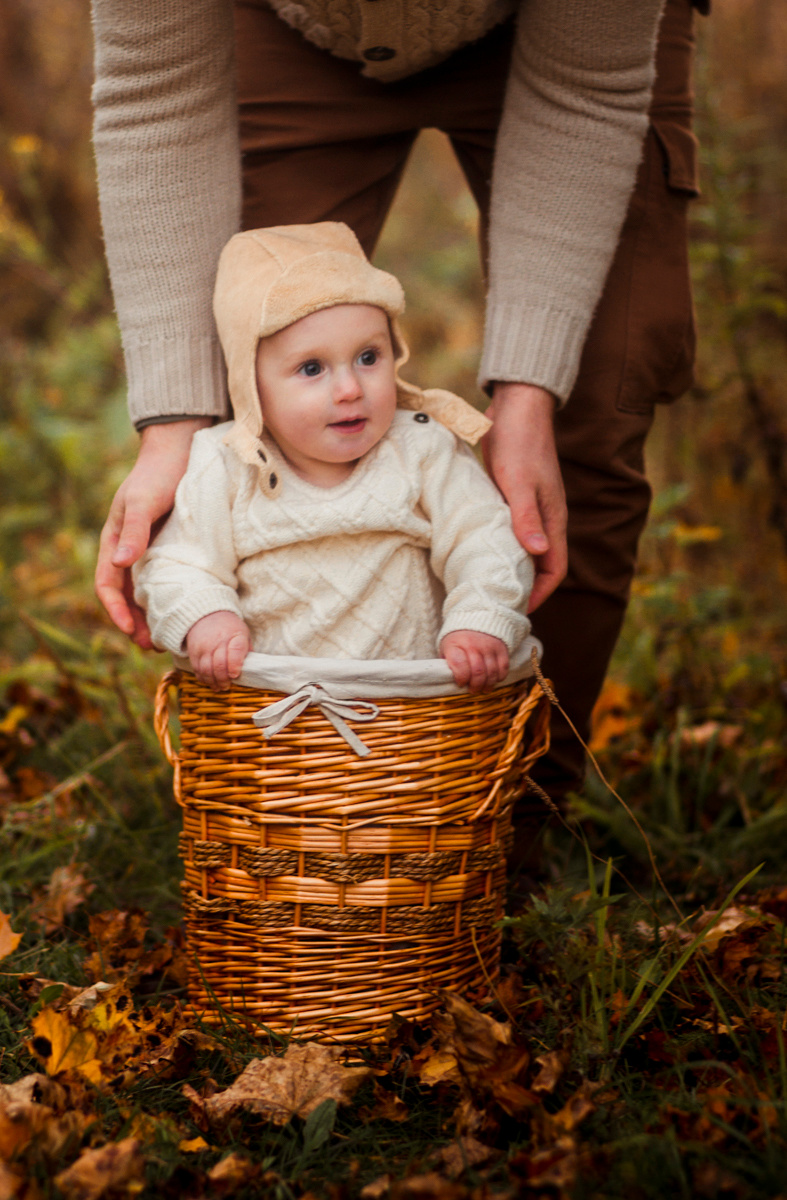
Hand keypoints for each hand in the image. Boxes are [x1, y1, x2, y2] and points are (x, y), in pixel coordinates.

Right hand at [95, 418, 212, 647]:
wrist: (179, 451)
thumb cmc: (157, 474)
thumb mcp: (143, 501)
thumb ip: (134, 530)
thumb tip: (121, 563)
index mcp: (114, 541)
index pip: (107, 585)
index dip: (115, 610)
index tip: (130, 631)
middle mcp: (129, 550)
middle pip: (126, 595)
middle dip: (135, 623)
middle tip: (153, 647)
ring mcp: (150, 550)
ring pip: (146, 591)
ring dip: (153, 616)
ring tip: (168, 639)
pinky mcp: (171, 547)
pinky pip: (168, 580)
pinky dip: (172, 598)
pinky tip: (186, 610)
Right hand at [186, 612, 251, 689]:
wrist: (206, 615)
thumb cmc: (229, 627)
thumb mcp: (243, 633)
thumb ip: (247, 650)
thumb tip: (252, 668)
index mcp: (234, 635)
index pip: (235, 651)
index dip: (235, 665)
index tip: (235, 675)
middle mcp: (217, 641)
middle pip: (219, 665)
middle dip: (224, 680)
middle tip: (227, 686)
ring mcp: (203, 647)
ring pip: (206, 670)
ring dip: (213, 682)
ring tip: (219, 687)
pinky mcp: (193, 652)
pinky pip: (197, 670)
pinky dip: (203, 679)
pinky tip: (210, 682)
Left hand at [440, 630, 508, 692]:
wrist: (475, 618)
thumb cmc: (458, 640)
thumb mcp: (447, 648)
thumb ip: (448, 663)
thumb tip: (451, 682)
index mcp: (456, 644)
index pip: (460, 665)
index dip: (461, 679)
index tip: (460, 683)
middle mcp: (473, 644)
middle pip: (478, 672)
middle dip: (476, 686)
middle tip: (473, 690)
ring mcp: (489, 646)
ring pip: (492, 672)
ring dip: (488, 685)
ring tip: (484, 688)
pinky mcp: (501, 648)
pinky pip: (503, 668)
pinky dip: (499, 677)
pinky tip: (493, 679)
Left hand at [482, 382, 566, 612]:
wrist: (517, 408)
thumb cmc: (520, 443)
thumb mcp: (519, 482)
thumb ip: (526, 517)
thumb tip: (537, 552)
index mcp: (553, 519)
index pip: (555, 568)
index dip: (541, 592)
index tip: (520, 610)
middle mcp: (545, 518)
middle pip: (541, 564)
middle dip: (525, 587)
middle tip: (498, 605)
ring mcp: (529, 509)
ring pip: (524, 549)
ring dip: (511, 568)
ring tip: (487, 587)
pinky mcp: (513, 499)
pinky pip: (510, 532)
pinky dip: (499, 547)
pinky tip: (478, 552)